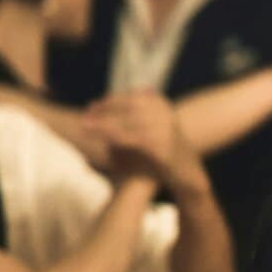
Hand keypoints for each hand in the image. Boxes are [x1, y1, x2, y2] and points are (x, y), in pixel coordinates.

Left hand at [84, 91, 200, 188]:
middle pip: (127, 107)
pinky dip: (112, 137)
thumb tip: (95, 105)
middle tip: (84, 117)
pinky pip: (131, 138)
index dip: (109, 101)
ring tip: (84, 127)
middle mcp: (165, 113)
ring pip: (127, 122)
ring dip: (103, 124)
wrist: (187, 173)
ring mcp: (164, 128)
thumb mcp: (148, 129)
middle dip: (104, 111)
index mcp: (162, 105)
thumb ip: (128, 117)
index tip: (91, 107)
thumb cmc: (162, 152)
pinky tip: (100, 139)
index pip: (131, 98)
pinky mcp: (161, 145)